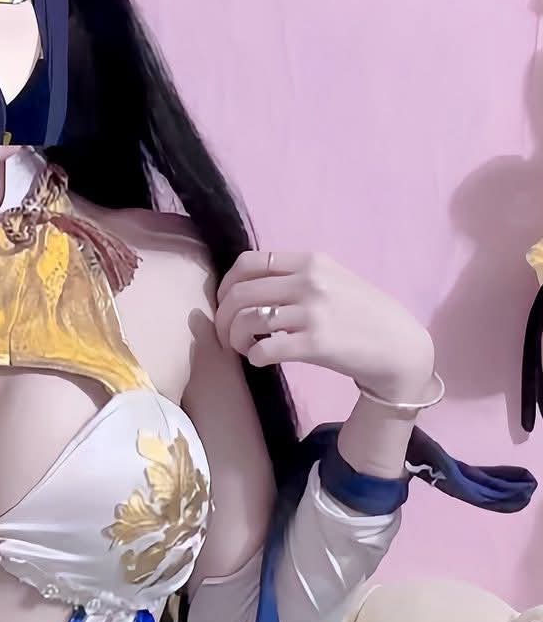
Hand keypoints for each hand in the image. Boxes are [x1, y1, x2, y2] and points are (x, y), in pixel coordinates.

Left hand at [214, 250, 435, 401]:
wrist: (398, 346)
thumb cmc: (363, 315)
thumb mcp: (333, 279)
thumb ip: (296, 276)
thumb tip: (249, 286)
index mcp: (310, 261)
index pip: (248, 262)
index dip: (226, 284)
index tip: (226, 303)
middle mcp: (309, 281)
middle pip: (240, 292)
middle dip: (222, 316)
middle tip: (226, 334)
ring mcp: (312, 312)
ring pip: (247, 320)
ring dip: (234, 338)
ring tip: (243, 348)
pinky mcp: (315, 343)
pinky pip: (265, 349)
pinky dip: (254, 357)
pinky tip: (260, 360)